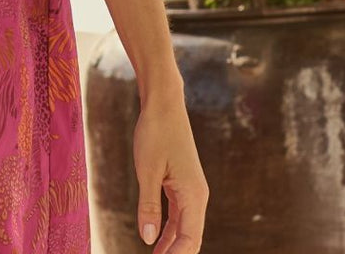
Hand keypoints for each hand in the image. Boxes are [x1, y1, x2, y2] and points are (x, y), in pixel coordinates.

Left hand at [132, 89, 208, 252]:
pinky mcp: (182, 183)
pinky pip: (178, 214)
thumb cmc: (155, 133)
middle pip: (190, 238)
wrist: (163, 105)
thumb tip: (148, 240)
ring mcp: (191, 190)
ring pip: (184, 228)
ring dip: (170, 246)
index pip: (189, 240)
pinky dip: (168, 229)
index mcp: (193, 196)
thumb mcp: (147, 170)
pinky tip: (156, 240)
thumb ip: (148, 206)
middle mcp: (197, 196)